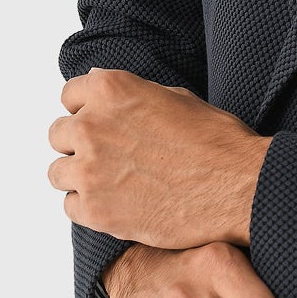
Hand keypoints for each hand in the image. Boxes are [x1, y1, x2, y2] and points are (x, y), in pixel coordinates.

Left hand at [49, 67, 266, 248]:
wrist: (238, 188)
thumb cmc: (217, 142)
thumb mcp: (176, 98)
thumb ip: (130, 93)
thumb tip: (100, 87)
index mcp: (112, 90)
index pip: (70, 95)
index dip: (87, 110)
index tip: (100, 124)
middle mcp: (92, 126)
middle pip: (58, 134)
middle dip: (80, 144)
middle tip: (109, 158)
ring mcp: (89, 170)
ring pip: (58, 173)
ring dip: (80, 177)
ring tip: (112, 184)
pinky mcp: (95, 210)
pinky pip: (70, 207)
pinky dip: (89, 208)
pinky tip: (118, 205)